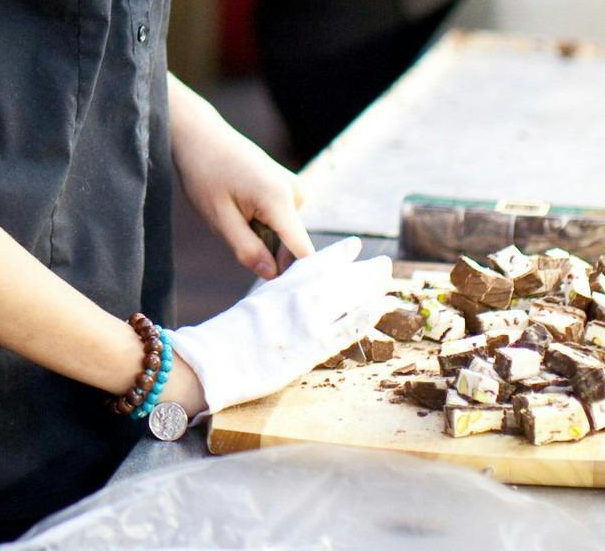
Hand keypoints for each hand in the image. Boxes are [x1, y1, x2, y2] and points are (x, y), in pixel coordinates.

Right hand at [170, 238, 394, 413]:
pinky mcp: (314, 345)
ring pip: (349, 297)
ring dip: (373, 287)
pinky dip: (368, 314)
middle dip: (364, 269)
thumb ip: (273, 296)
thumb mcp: (251, 306)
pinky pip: (348, 327)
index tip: (354, 245)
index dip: (337, 254)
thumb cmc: (226, 338)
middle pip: (339, 278)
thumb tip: (284, 292)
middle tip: (383, 263)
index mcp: (280, 286)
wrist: (215, 359)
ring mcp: (308, 319)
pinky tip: (382, 306)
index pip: (314, 262)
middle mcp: (297, 297)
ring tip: (389, 281)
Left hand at [172, 100, 312, 281]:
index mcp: (279, 199)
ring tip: (236, 220)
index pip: (303, 251)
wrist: (201, 136)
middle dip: (270, 256)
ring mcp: (294, 188)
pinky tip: (243, 212)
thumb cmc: (205, 174)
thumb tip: (273, 275)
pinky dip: (265, 227)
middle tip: (238, 247)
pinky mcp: (288, 188)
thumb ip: (247, 250)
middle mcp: (296, 192)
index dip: (298, 277)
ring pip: (286, 235)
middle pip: (293, 246)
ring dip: (264, 239)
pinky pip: (283, 221)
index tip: (290, 300)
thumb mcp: (219, 219)